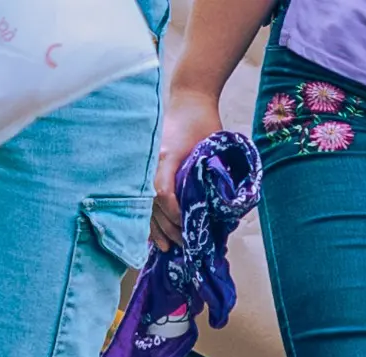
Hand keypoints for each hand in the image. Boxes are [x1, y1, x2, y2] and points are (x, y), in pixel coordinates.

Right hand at [152, 90, 222, 249]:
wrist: (189, 99)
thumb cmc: (204, 122)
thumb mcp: (214, 147)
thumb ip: (213, 174)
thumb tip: (221, 207)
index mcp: (166, 156)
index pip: (164, 193)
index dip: (175, 214)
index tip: (188, 227)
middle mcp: (150, 162)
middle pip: (151, 203)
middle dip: (167, 228)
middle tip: (182, 245)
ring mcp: (145, 164)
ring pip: (144, 203)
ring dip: (155, 227)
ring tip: (166, 248)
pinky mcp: (146, 167)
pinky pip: (144, 196)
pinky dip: (149, 216)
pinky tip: (153, 233)